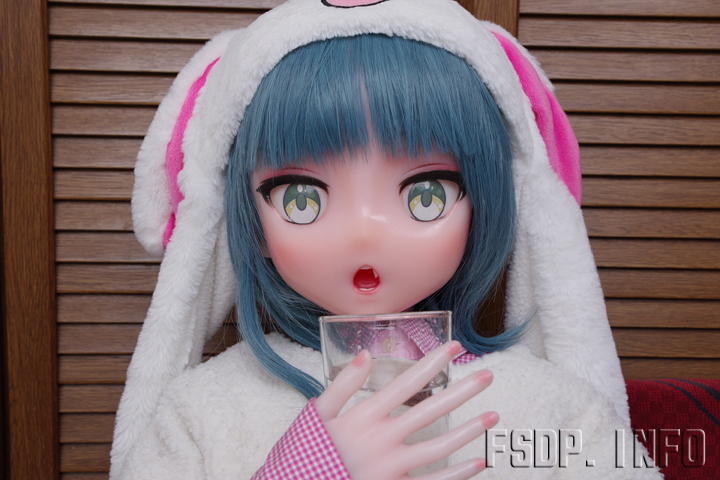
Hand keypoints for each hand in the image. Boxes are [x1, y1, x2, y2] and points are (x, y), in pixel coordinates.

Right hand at [314, 341, 496, 479]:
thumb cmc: (309, 451)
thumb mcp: (317, 413)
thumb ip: (342, 384)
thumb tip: (365, 355)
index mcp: (365, 415)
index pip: (407, 382)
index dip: (433, 362)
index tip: (455, 347)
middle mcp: (384, 438)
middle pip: (431, 409)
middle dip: (462, 391)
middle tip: (488, 376)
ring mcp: (392, 467)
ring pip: (439, 446)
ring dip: (468, 431)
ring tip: (492, 416)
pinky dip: (457, 474)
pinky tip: (478, 462)